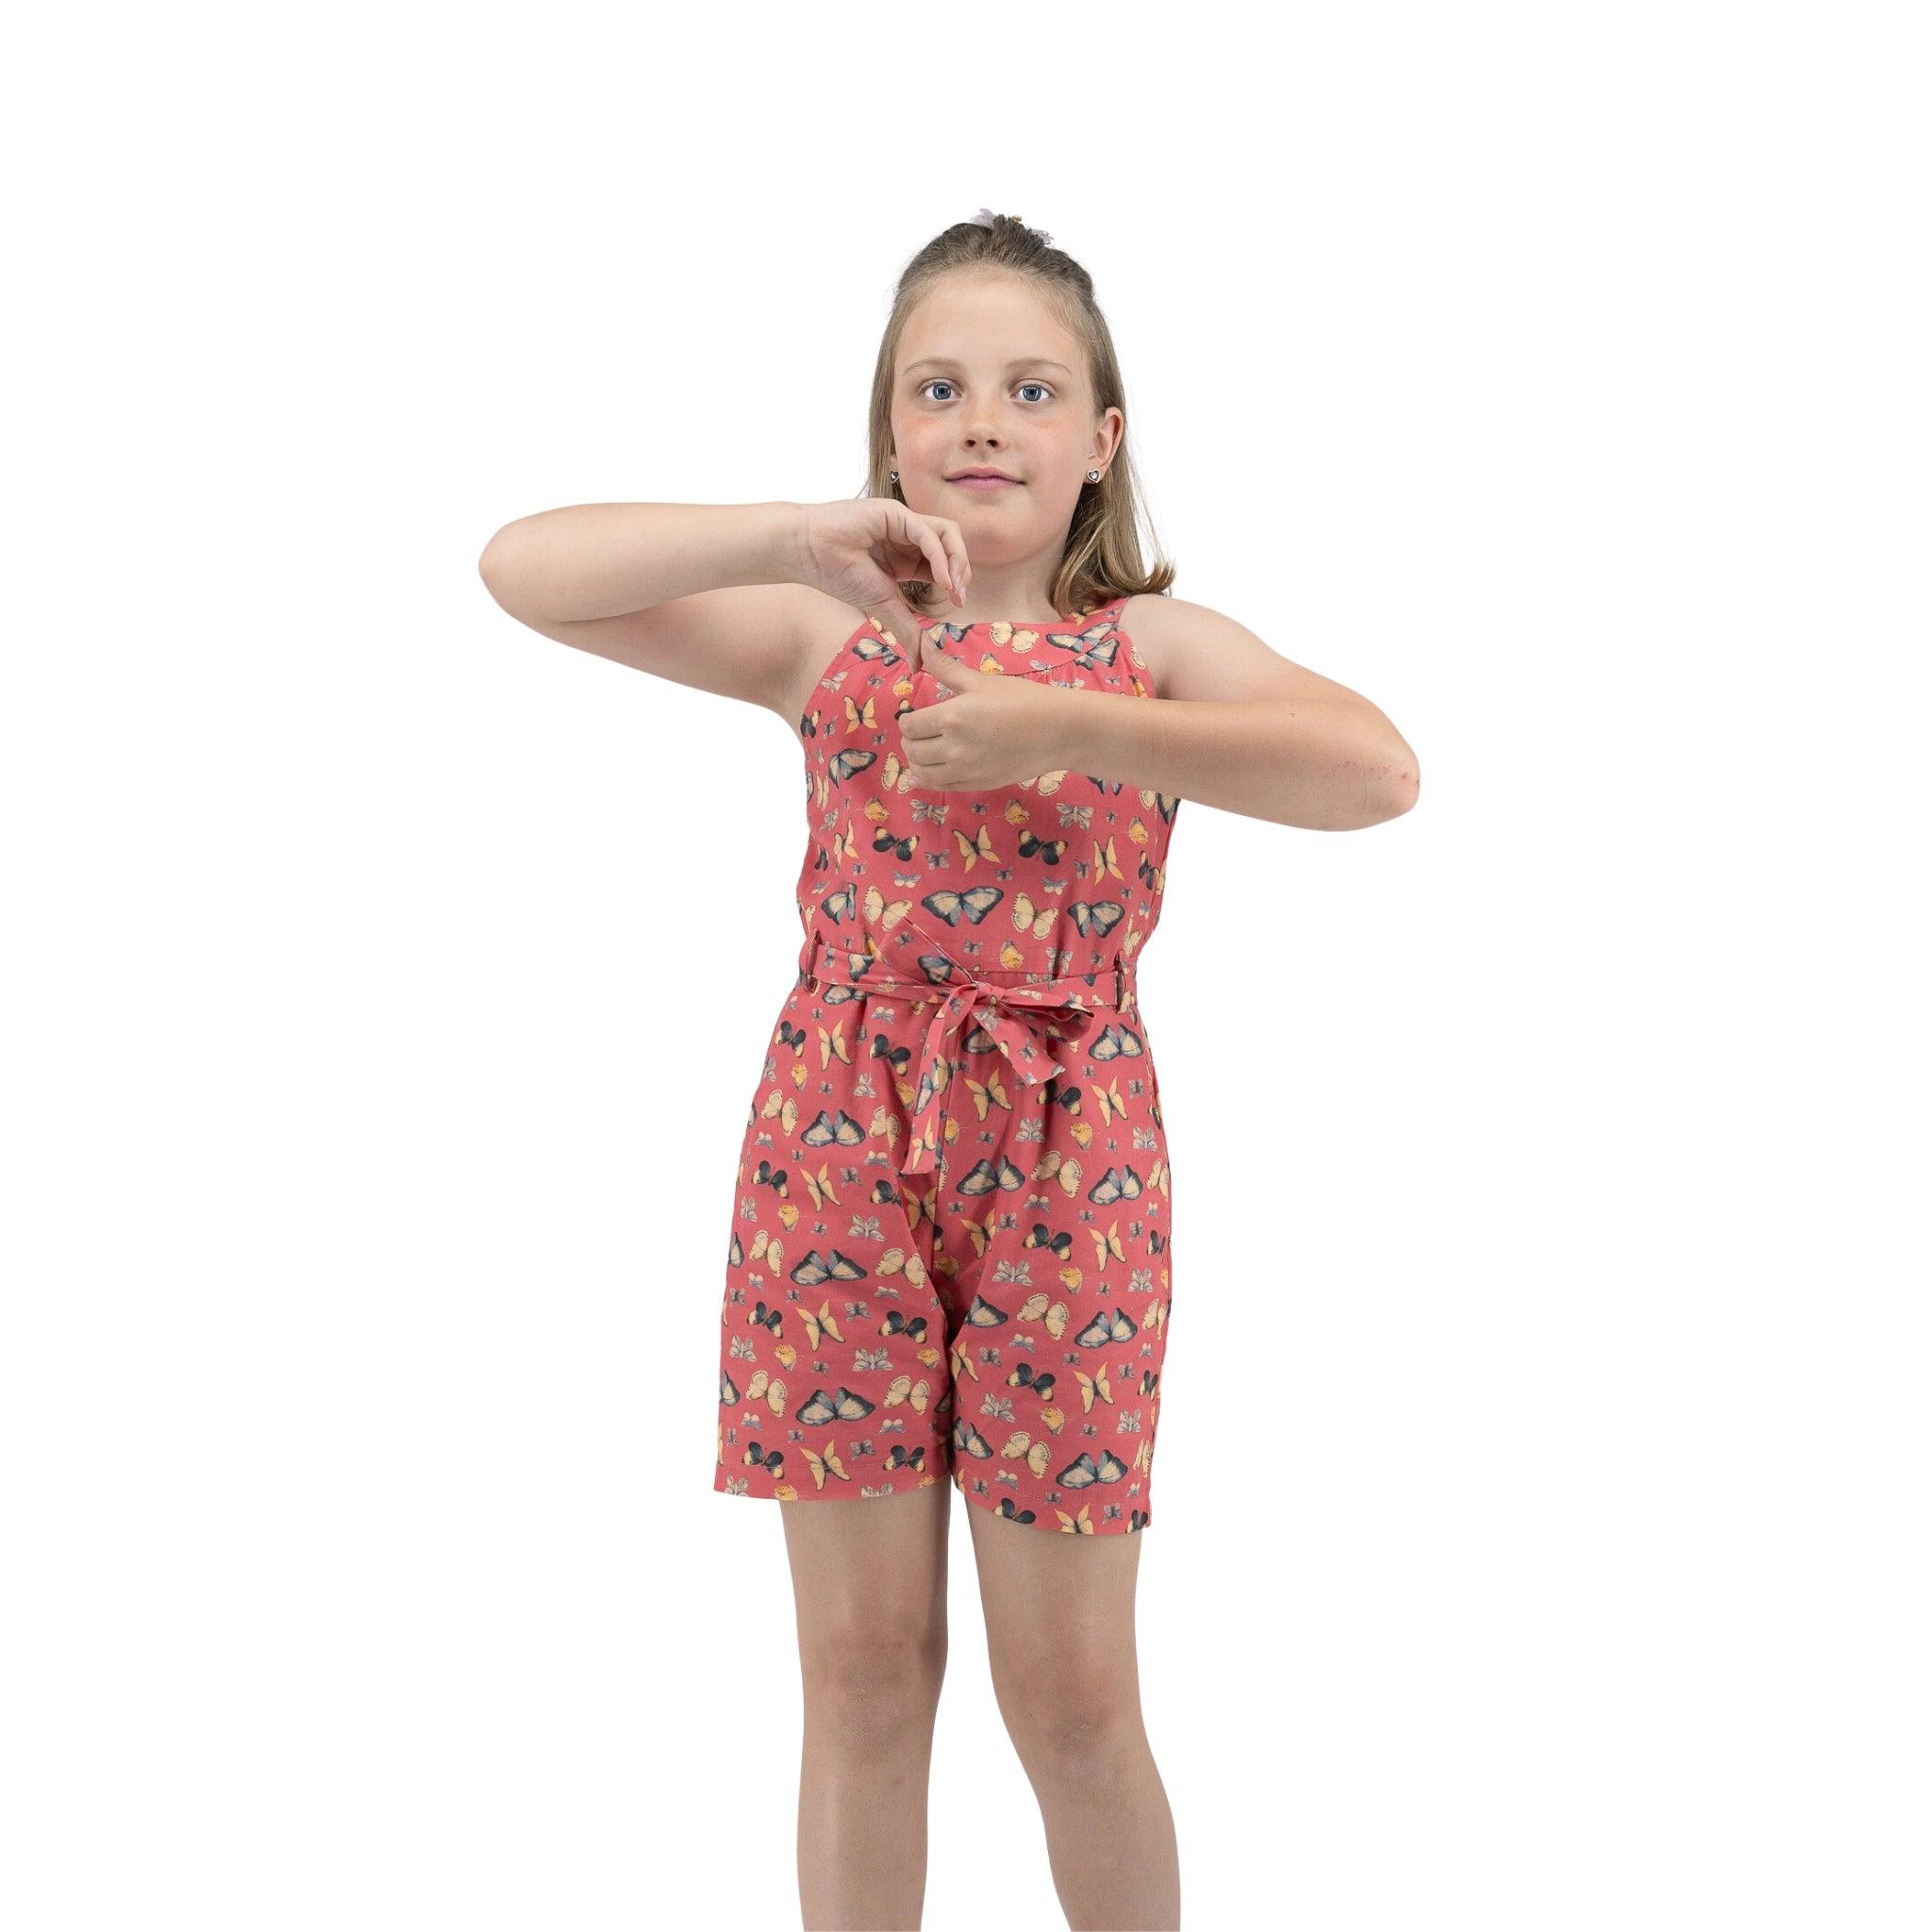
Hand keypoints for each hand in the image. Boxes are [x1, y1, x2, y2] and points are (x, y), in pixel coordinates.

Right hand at [794, 498, 970, 645]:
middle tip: (959, 596)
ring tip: (953, 585)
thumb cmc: (837, 574)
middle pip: (952, 545)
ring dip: (957, 560)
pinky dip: (940, 555)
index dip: (956, 581)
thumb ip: (906, 632)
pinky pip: (928, 532)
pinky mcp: (895, 513)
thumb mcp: (883, 607)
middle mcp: (907, 538)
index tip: (957, 603)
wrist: (805, 552)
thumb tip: (921, 666)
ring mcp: (903, 523)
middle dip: (963, 570)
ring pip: (947, 532)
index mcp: (905, 558)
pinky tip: (941, 578)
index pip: (944, 563)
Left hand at [900, 624, 1077, 790]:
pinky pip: (940, 787)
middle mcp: (954, 748)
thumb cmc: (1022, 699)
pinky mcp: (977, 785)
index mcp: (952, 717)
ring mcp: (965, 771)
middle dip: (911, 739)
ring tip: (925, 750)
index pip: (910, 725)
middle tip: (919, 732)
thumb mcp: (982, 680)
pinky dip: (928, 779)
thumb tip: (923, 644)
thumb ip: (946, 668)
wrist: (1058, 731)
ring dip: (917, 761)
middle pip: (912, 750)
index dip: (907, 719)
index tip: (914, 716)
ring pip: (922, 773)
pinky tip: (929, 771)